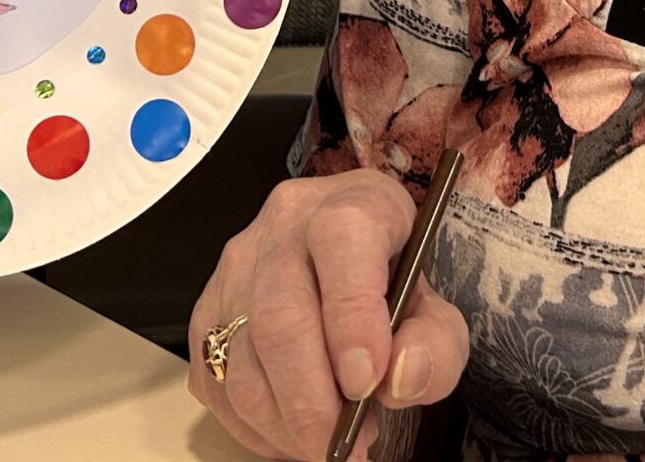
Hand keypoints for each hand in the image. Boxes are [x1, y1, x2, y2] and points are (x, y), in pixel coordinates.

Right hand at [187, 168, 467, 458]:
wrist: (343, 257)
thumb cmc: (387, 279)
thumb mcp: (435, 302)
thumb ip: (436, 341)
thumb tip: (401, 378)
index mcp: (349, 206)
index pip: (342, 240)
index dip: (353, 317)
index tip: (369, 381)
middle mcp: (283, 229)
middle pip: (280, 319)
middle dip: (314, 402)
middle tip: (348, 443)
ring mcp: (236, 270)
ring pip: (243, 364)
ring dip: (288, 424)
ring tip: (330, 440)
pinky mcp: (207, 315)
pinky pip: (219, 387)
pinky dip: (259, 426)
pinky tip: (295, 428)